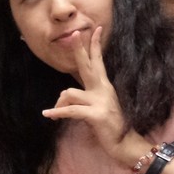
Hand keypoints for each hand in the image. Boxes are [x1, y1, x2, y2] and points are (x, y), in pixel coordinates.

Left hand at [40, 26, 145, 166]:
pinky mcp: (96, 114)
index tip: (96, 29)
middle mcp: (103, 90)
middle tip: (73, 34)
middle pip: (87, 65)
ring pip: (69, 92)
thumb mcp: (96, 108)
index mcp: (104, 86)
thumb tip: (64, 95)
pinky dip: (58, 113)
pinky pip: (71, 110)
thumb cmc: (110, 127)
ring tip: (55, 114)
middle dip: (79, 49)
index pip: (98, 62)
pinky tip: (48, 115)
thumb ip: (83, 98)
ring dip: (59, 104)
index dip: (95, 45)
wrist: (125, 144)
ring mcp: (100, 101)